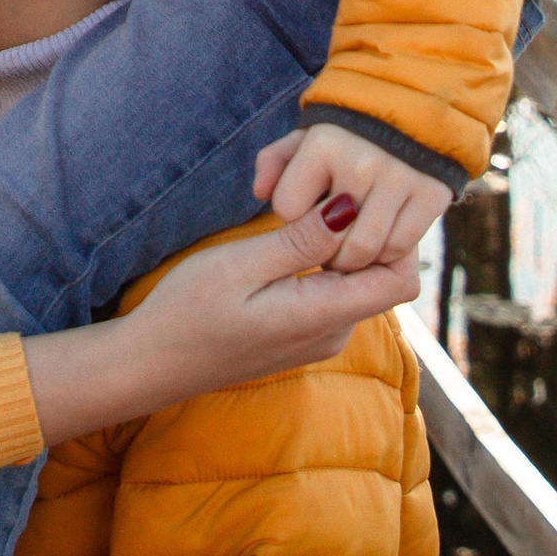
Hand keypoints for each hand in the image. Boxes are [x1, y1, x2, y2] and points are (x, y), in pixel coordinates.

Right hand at [26, 212, 419, 444]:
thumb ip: (301, 240)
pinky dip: (319, 264)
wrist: (154, 362)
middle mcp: (334, 333)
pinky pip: (332, 293)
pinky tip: (283, 243)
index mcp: (325, 316)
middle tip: (318, 193)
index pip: (402, 278)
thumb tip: (353, 208)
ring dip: (337, 246)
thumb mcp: (241, 265)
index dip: (394, 235)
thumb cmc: (189, 311)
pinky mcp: (303, 335)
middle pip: (382, 275)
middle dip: (363, 232)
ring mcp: (320, 337)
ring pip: (356, 281)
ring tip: (293, 215)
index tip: (356, 199)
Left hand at [258, 123, 449, 270]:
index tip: (306, 210)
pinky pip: (401, 246)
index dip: (293, 216)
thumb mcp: (306, 137)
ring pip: (366, 250)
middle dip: (323, 251)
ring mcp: (400, 179)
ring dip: (354, 259)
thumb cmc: (347, 134)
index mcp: (324, 144)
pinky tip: (380, 239)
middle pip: (329, 240)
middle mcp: (362, 162)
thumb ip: (275, 161)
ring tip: (350, 246)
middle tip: (326, 243)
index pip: (287, 209)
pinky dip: (387, 253)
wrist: (415, 108)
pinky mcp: (431, 194)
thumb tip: (259, 192)